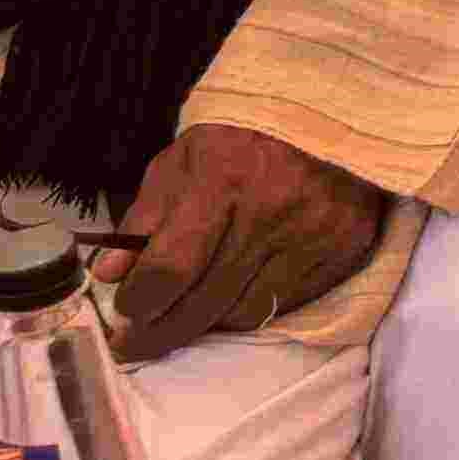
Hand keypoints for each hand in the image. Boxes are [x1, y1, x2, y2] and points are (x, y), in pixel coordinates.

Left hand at [98, 122, 386, 361]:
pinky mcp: (346, 249)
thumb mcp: (182, 161)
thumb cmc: (243, 140)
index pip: (172, 266)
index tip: (125, 311)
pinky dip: (254, 307)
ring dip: (210, 320)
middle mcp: (273, 209)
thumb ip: (146, 217)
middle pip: (205, 300)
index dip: (141, 300)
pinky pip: (287, 304)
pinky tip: (235, 295)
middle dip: (161, 331)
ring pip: (245, 312)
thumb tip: (111, 275)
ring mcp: (316, 233)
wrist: (332, 116)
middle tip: (138, 343)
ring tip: (188, 314)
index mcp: (224, 178)